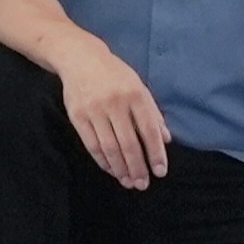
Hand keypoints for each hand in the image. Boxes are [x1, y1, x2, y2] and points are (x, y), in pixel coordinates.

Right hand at [54, 38, 172, 190]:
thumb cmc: (115, 75)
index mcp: (135, 95)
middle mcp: (115, 103)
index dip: (156, 153)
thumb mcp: (139, 87)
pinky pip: (91, 144)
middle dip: (137, 167)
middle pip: (128, 143)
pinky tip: (111, 169)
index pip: (149, 130)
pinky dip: (102, 160)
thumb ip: (153, 113)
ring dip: (120, 168)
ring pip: (109, 147)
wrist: (80, 58)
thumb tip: (166, 140)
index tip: (160, 171)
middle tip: (143, 185)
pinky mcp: (77, 116)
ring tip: (128, 182)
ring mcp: (94, 110)